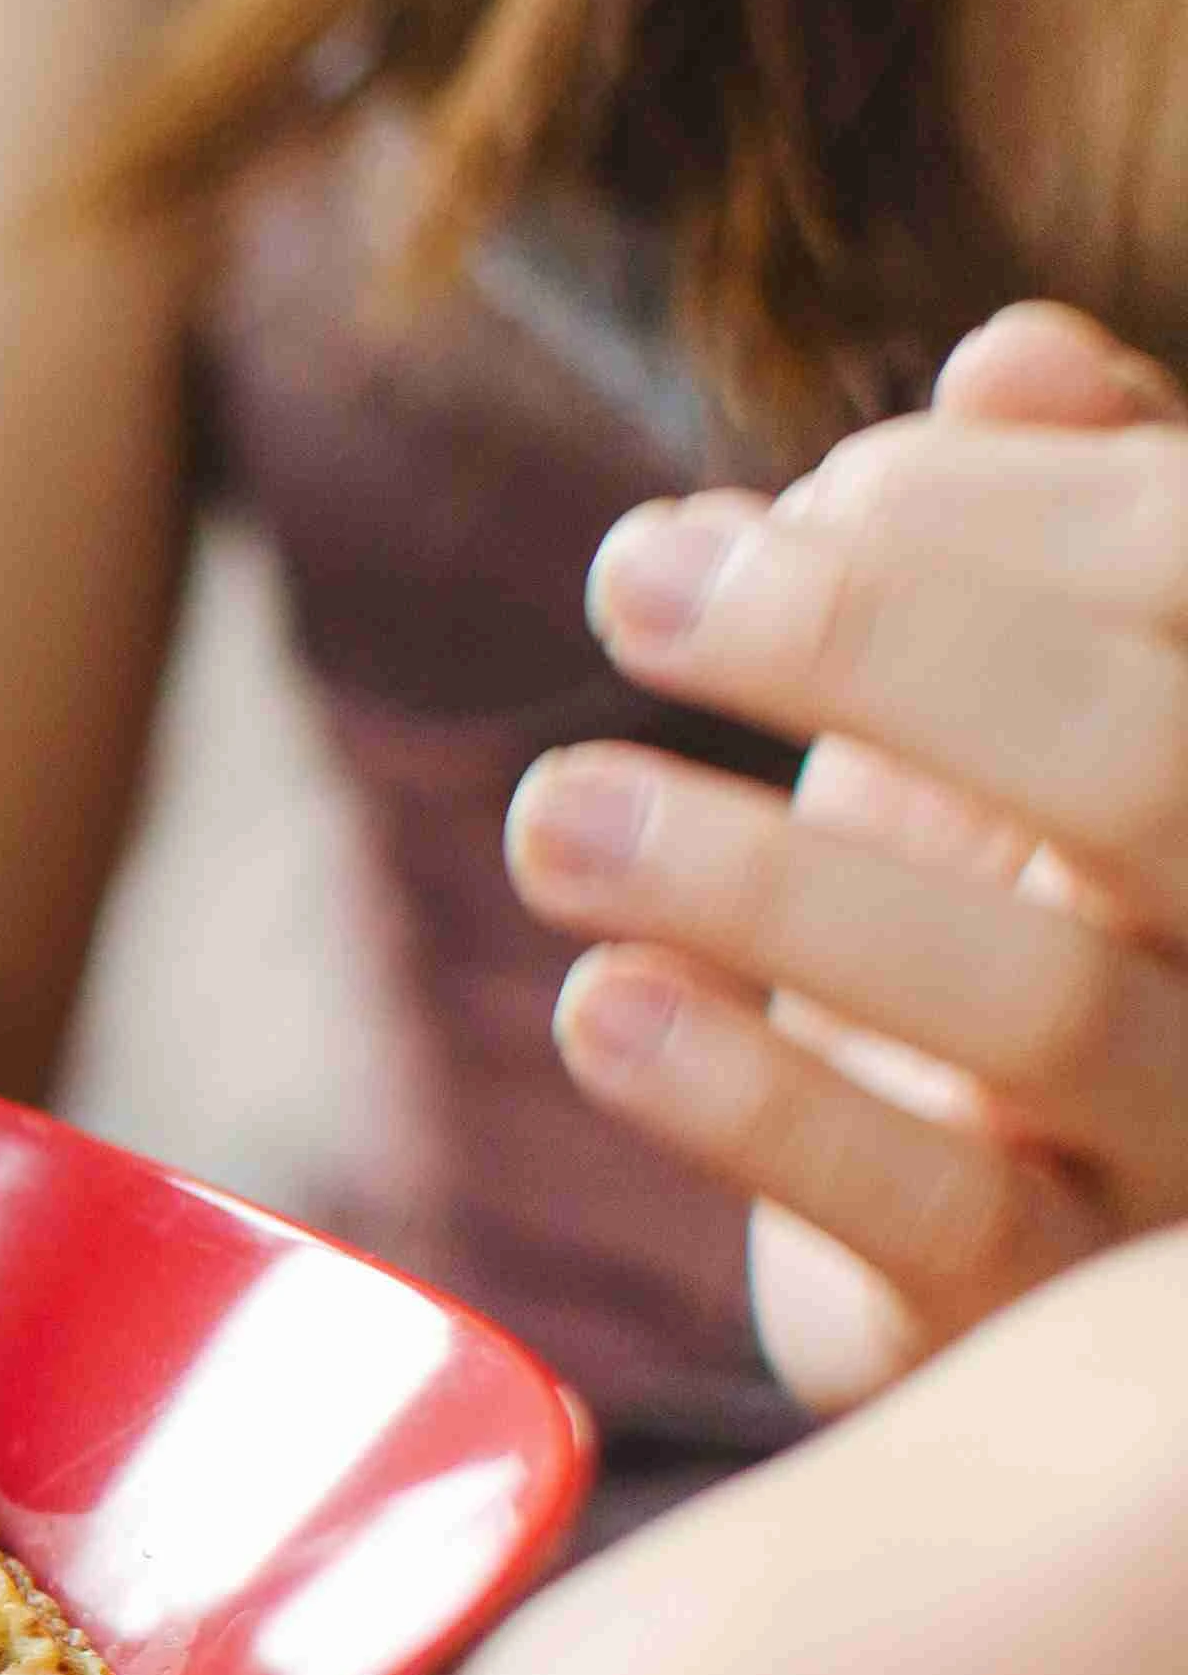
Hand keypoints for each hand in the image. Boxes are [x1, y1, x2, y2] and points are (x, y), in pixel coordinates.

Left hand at [508, 300, 1187, 1410]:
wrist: (1028, 1225)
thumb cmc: (1045, 897)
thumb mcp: (1054, 696)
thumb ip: (1067, 525)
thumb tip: (1013, 358)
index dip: (1023, 511)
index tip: (812, 486)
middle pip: (1156, 767)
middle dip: (886, 649)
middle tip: (631, 573)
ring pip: (1040, 997)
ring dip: (766, 878)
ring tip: (548, 806)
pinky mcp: (1049, 1316)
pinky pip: (934, 1212)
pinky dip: (753, 1105)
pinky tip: (600, 1002)